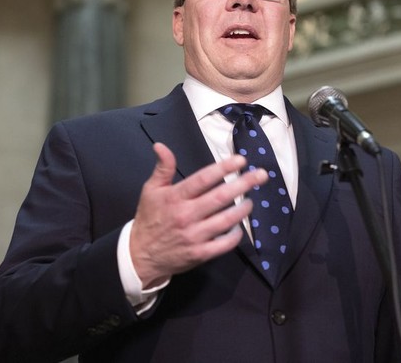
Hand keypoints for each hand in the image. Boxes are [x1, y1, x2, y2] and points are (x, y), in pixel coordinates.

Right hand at [129, 142, 267, 288]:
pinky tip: (239, 226)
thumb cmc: (149, 218)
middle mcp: (186, 215)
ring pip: (226, 220)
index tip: (241, 160)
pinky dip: (235, 235)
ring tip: (251, 200)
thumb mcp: (151, 190)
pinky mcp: (200, 254)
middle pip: (220, 197)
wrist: (140, 255)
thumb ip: (162, 168)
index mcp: (175, 197)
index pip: (203, 179)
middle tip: (261, 175)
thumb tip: (161, 145)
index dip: (224, 168)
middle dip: (244, 184)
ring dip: (243, 209)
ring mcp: (194, 236)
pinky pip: (224, 244)